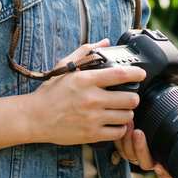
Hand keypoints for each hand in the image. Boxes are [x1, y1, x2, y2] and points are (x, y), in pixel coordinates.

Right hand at [28, 39, 146, 145]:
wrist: (35, 117)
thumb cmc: (51, 92)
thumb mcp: (65, 67)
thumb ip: (85, 53)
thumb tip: (104, 42)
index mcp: (86, 80)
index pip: (119, 75)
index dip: (136, 73)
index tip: (142, 74)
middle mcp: (92, 99)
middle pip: (129, 98)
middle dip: (133, 97)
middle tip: (130, 96)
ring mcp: (93, 118)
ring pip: (126, 116)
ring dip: (127, 112)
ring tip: (121, 110)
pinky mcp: (92, 134)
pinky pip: (118, 132)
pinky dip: (120, 128)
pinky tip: (115, 123)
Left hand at [114, 94, 177, 177]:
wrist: (157, 117)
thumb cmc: (173, 121)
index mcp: (169, 160)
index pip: (167, 175)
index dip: (164, 174)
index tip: (160, 166)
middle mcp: (154, 160)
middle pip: (146, 163)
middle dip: (141, 149)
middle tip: (138, 132)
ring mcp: (139, 154)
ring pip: (131, 156)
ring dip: (128, 141)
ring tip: (129, 123)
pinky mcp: (127, 146)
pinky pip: (121, 148)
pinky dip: (120, 138)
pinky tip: (123, 124)